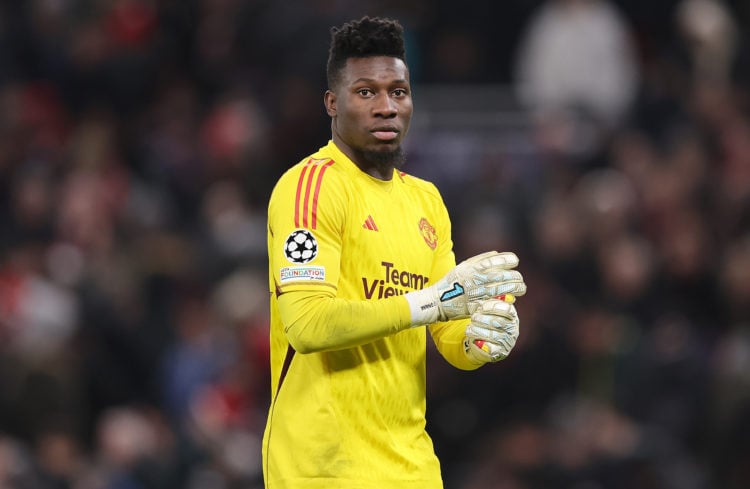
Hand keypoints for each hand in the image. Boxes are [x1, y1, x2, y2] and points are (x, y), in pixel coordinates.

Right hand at [405, 251, 525, 324]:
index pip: (498, 260)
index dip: (510, 260)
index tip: (515, 261)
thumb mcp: (463, 266)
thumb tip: (498, 253)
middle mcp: (477, 278)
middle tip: (520, 279)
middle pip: (504, 275)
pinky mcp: (478, 306)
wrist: (438, 301)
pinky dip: (506, 300)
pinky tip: (511, 299)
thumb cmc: (451, 282)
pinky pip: (496, 302)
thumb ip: (480, 259)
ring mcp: (478, 293)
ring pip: (504, 288)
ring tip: (521, 288)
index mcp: (474, 267)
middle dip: (516, 277)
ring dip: (516, 288)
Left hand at [464, 297, 518, 363]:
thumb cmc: (484, 320)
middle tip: (473, 317)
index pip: (507, 309)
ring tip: (469, 328)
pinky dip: (483, 345)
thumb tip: (484, 291)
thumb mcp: (486, 310)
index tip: (481, 306)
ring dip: (479, 331)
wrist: (481, 341)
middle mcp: (512, 329)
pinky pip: (492, 350)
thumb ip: (487, 301)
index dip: (493, 307)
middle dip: (483, 319)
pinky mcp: (500, 353)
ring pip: (494, 336)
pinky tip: (475, 341)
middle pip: (499, 322)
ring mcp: (508, 342)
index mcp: (511, 315)